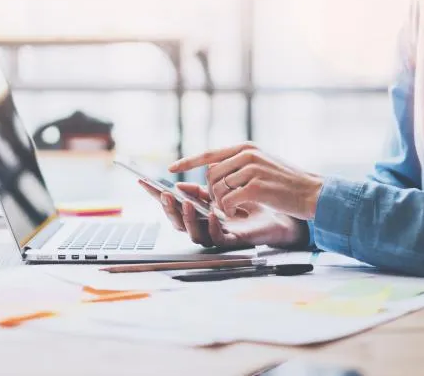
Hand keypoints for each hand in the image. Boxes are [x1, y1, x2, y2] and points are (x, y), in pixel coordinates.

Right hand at [139, 180, 308, 248]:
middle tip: (165, 194)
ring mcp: (218, 235)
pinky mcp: (234, 242)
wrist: (281, 211)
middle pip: (178, 223)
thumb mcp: (224, 189)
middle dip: (169, 209)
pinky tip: (212, 215)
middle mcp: (205, 226)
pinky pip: (218, 239)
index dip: (156, 195)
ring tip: (185, 203)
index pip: (173, 205)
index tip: (142, 181)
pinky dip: (213, 227)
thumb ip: (202, 189)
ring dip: (188, 218)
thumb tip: (179, 184)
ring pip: (194, 234)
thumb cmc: (253, 200)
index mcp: (200, 211)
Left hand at [169, 142, 322, 220]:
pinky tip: (240, 212)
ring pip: (217, 189)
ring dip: (221, 203)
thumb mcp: (262, 164)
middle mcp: (247, 154)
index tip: (171, 169)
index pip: (210, 154)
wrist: (312, 192)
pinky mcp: (256, 186)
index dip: (188, 161)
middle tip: (225, 203)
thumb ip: (238, 164)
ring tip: (235, 208)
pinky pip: (227, 200)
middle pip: (210, 175)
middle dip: (211, 193)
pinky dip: (229, 209)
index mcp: (246, 147)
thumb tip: (212, 171)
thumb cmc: (286, 182)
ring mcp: (251, 169)